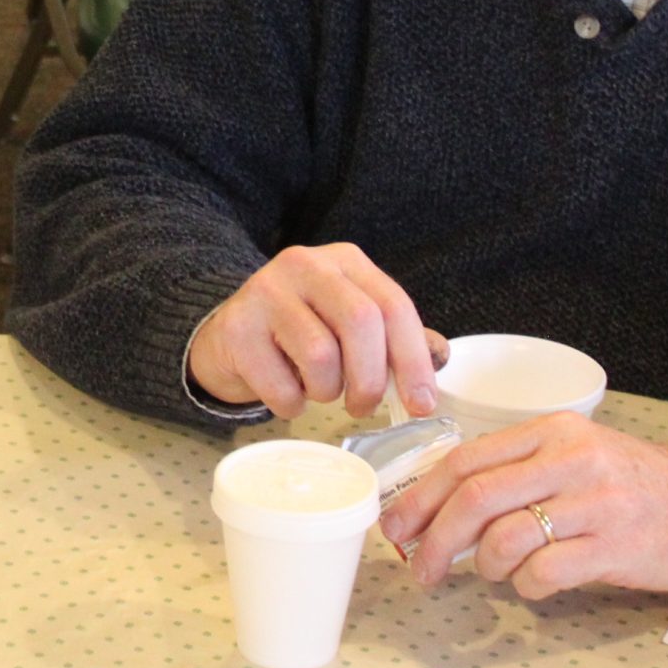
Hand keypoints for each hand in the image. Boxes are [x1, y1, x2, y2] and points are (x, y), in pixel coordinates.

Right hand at [187, 242, 445, 417]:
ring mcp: (266, 291)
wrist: (228, 335)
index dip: (413, 360)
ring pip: (320, 356)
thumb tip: (439, 357)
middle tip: (363, 406)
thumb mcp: (350, 323)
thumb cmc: (301, 331)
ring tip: (318, 389)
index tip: (422, 404)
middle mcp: (306, 265)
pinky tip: (286, 390)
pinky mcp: (236, 327)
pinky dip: (291, 404)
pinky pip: (281, 385)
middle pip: (360, 322)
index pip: (393, 304)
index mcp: (345, 261)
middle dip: (371, 379)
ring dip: (327, 392)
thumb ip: (394, 337)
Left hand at [388, 415, 667, 597]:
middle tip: (421, 568)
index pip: (466, 459)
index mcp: (552, 430)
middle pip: (476, 497)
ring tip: (493, 573)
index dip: (421, 496)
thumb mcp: (572, 456)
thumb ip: (515, 469)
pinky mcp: (615, 546)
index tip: (396, 526)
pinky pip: (545, 572)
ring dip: (484, 566)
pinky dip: (527, 587)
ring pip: (506, 537)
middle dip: (435, 537)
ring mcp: (596, 502)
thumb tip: (436, 504)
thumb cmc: (629, 483)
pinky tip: (536, 584)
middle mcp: (571, 458)